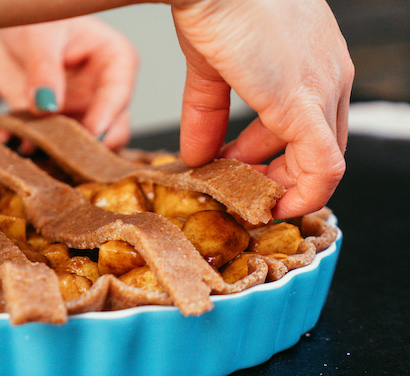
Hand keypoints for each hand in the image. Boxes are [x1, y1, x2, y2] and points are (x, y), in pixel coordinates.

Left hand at [0, 17, 138, 149]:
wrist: (4, 33)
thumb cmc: (34, 20)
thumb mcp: (39, 35)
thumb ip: (43, 68)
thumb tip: (47, 105)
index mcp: (114, 60)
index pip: (120, 92)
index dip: (108, 115)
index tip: (92, 131)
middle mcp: (102, 91)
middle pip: (112, 129)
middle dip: (90, 145)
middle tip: (67, 151)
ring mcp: (80, 112)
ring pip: (82, 145)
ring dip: (57, 151)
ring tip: (30, 144)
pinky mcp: (55, 126)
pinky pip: (47, 146)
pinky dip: (28, 146)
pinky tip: (8, 137)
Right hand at [171, 0, 353, 217]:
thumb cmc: (214, 6)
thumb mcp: (211, 72)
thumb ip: (206, 115)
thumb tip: (195, 154)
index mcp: (313, 57)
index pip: (312, 120)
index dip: (276, 152)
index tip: (242, 165)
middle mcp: (330, 73)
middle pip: (319, 144)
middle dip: (275, 170)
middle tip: (238, 180)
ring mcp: (322, 90)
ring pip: (322, 161)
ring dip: (280, 184)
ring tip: (240, 188)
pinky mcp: (306, 107)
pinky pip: (322, 168)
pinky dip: (302, 195)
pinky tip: (274, 206)